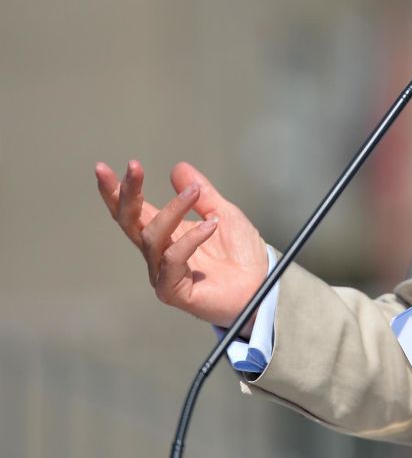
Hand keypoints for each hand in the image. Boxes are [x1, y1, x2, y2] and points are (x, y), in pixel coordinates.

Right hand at [96, 160, 268, 329]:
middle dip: (127, 193)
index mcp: (165, 234)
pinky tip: (211, 225)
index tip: (102, 167)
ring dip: (173, 210)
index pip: (133, 211)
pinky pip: (173, 259)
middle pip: (129, 222)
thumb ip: (200, 194)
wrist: (261, 284)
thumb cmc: (241, 255)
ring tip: (194, 193)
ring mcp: (162, 273)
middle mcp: (158, 253)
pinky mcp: (172, 290)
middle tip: (133, 167)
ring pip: (152, 236)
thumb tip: (178, 167)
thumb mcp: (222, 213)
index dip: (117, 191)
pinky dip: (191, 238)